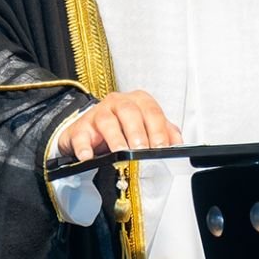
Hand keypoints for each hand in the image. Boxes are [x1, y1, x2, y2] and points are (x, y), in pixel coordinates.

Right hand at [57, 89, 182, 161]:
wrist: (90, 131)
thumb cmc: (121, 128)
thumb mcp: (145, 128)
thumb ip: (164, 133)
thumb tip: (178, 145)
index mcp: (138, 101)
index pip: (152, 112)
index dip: (158, 129)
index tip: (161, 147)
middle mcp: (118, 103)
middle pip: (130, 112)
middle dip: (138, 132)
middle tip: (142, 150)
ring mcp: (98, 113)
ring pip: (107, 120)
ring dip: (115, 138)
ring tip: (120, 152)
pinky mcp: (80, 128)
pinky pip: (81, 135)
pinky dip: (84, 146)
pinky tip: (88, 156)